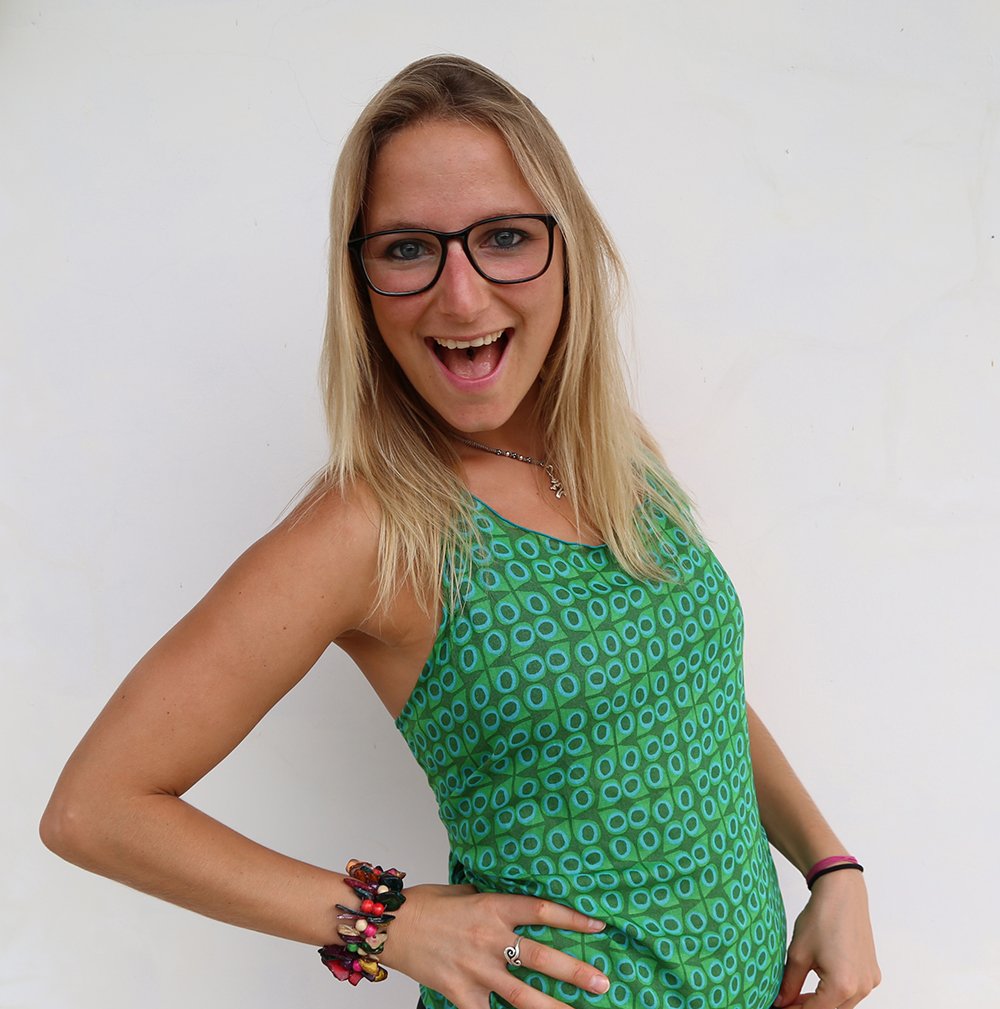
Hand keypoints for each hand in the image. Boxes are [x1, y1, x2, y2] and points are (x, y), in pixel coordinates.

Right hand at [381, 882, 609, 1008]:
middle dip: (576, 972)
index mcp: (493, 906)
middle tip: (602, 983)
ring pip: (524, 995)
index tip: (598, 927)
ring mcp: (476, 969)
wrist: (390, 925)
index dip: (573, 920)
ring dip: (555, 1006)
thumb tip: (512, 910)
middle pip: (542, 958)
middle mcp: (490, 938)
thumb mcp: (463, 891)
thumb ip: (491, 901)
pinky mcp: (460, 993)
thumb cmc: (424, 904)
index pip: (542, 911)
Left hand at [773, 870, 880, 1008]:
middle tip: (786, 1001)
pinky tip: (818, 982)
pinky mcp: (872, 973)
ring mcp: (870, 981)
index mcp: (842, 985)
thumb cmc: (821, 918)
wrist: (842, 893)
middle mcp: (861, 987)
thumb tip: (780, 1002)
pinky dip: (836, 992)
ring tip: (799, 993)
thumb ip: (789, 984)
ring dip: (822, 1002)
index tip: (780, 1006)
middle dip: (808, 1008)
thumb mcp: (797, 953)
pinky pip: (854, 992)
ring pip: (843, 1004)